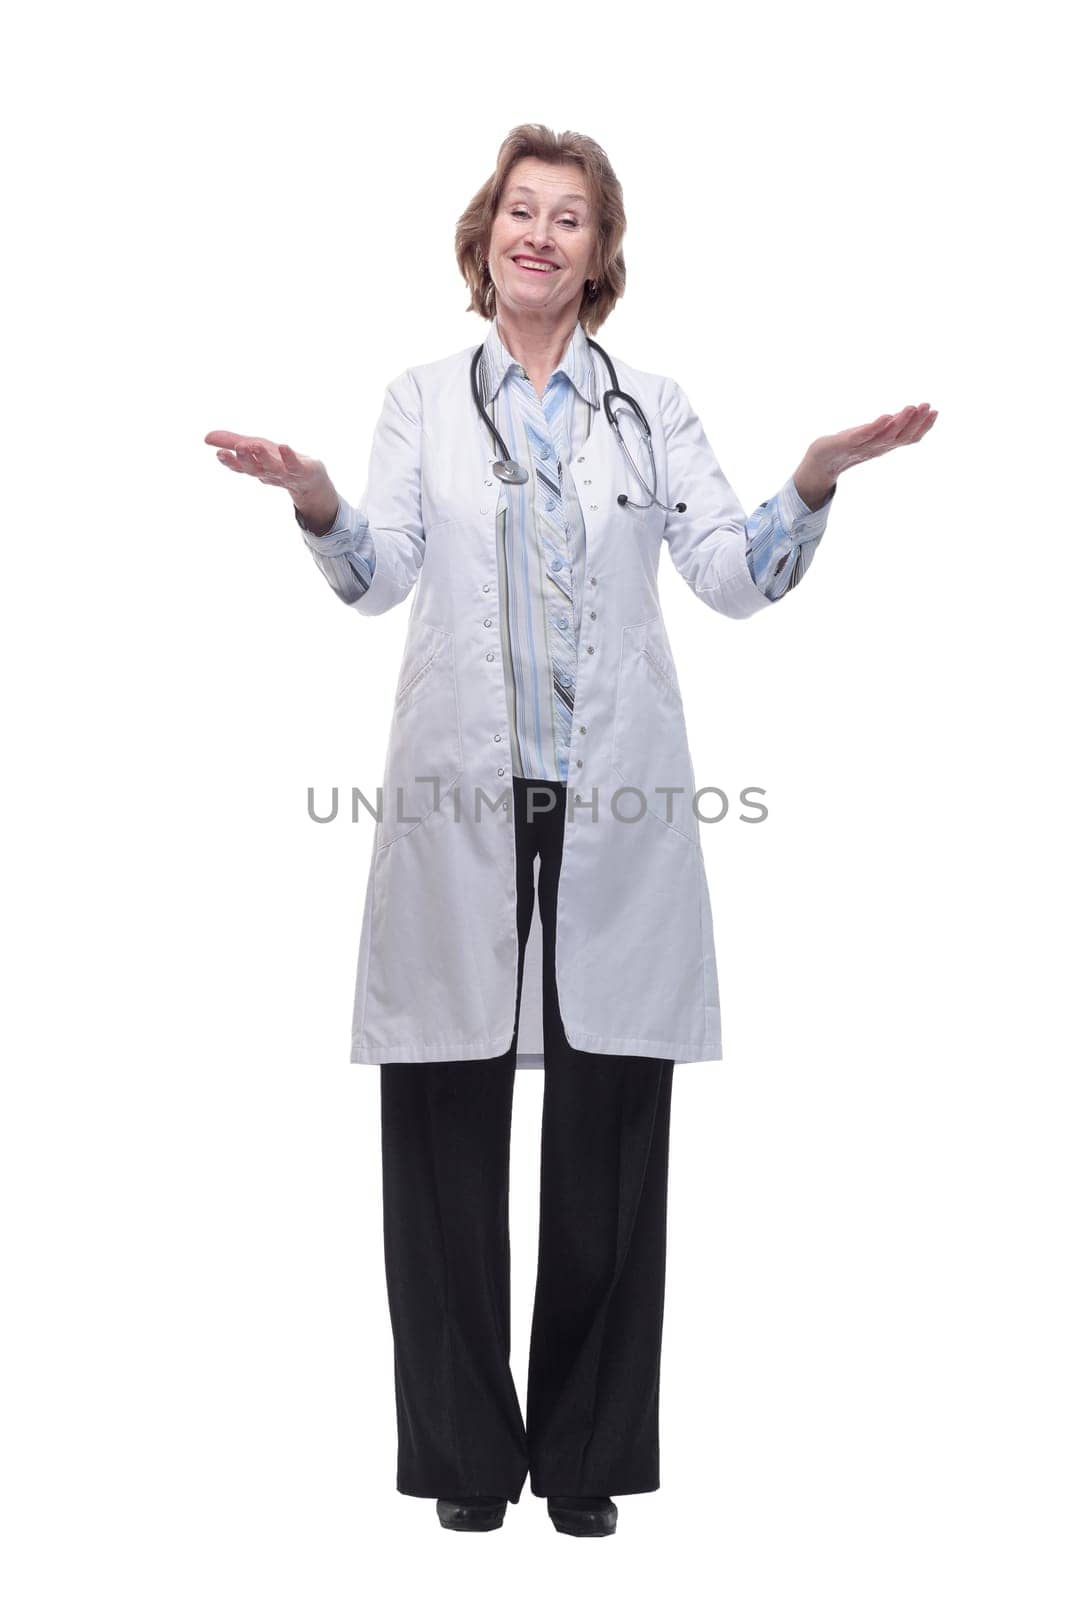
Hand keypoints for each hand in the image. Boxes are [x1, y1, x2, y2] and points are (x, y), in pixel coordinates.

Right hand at [204, 430, 338, 529]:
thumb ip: (231, 442)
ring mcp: (285, 473)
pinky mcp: (302, 470)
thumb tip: (205, 438)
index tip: (219, 453)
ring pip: (272, 467)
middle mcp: (268, 473)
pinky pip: (294, 464)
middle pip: (254, 468)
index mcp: (255, 468)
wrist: (310, 480)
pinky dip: (289, 456)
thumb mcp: (254, 449)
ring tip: (256, 445)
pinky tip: (284, 446)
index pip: (239, 466)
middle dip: (246, 459)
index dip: (230, 461)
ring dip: (264, 457)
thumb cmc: (279, 461)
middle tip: (238, 448)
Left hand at [797, 403, 938, 506]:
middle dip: (916, 422)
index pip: (909, 437)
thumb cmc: (847, 446)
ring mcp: (863, 447)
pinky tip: (886, 417)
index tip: (935, 411)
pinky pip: (864, 436)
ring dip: (900, 422)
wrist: (821, 462)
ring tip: (911, 408)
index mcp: (885, 445)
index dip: (923, 426)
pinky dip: (875, 428)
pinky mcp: (847, 444)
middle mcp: (877, 447)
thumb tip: (909, 415)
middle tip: (928, 406)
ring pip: (886, 436)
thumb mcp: (872, 436)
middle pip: (901, 437)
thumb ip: (889, 427)